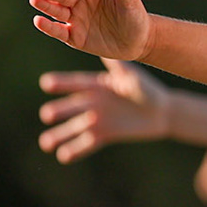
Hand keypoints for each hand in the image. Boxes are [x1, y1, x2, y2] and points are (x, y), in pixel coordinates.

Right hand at [29, 0, 151, 59]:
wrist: (138, 41)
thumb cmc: (135, 16)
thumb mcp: (130, 0)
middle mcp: (81, 2)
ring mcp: (76, 20)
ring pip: (57, 11)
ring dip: (45, 6)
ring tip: (34, 0)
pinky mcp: (75, 37)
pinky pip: (59, 31)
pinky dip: (48, 27)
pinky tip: (38, 21)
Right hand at [37, 59, 170, 161]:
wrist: (161, 113)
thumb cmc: (149, 90)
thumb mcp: (135, 77)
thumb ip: (120, 69)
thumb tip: (106, 49)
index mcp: (99, 84)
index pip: (77, 83)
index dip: (62, 83)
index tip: (45, 83)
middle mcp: (94, 102)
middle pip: (73, 107)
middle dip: (60, 111)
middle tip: (46, 115)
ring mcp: (97, 119)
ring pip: (75, 128)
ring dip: (60, 135)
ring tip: (45, 144)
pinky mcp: (104, 134)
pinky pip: (87, 143)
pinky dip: (76, 150)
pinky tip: (63, 157)